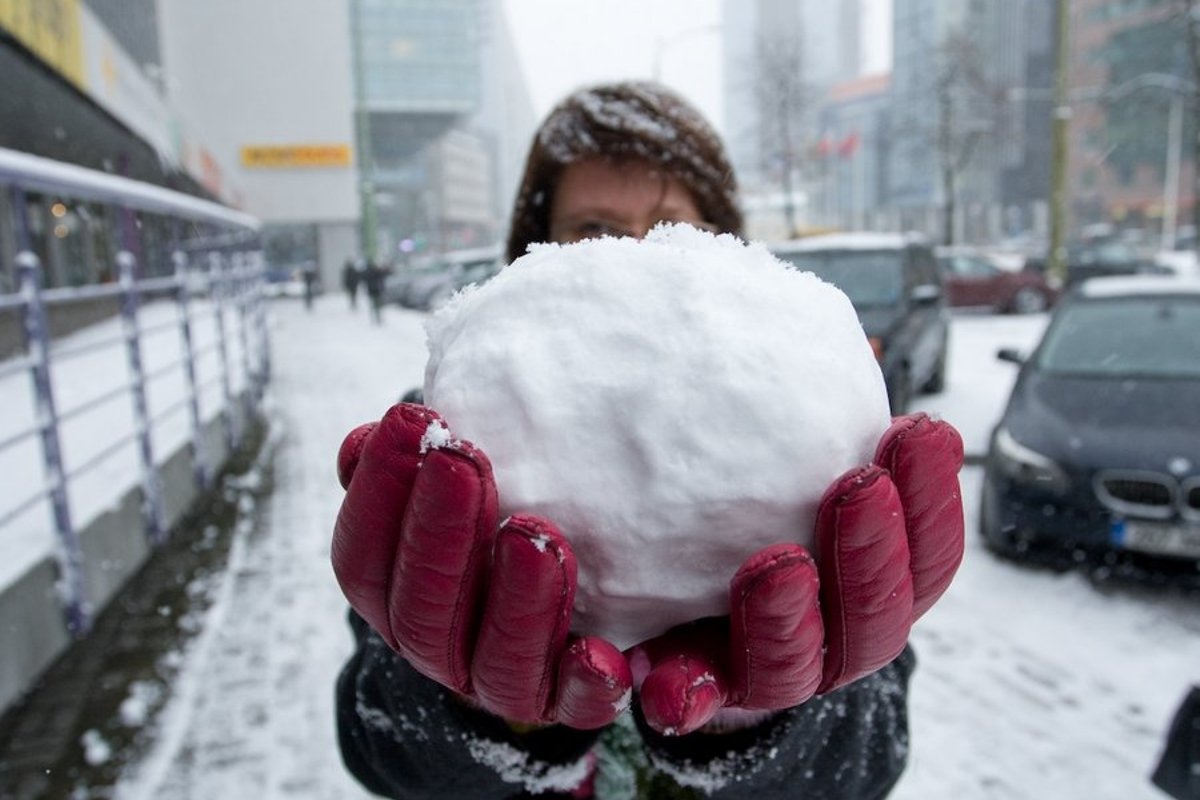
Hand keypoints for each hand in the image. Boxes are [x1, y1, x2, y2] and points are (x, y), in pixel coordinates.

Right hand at [333, 403, 631, 728]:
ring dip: (513, 603)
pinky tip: (598, 650)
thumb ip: (415, 464)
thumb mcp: (459, 476)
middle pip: (419, 612)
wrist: (596, 579)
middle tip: (462, 459)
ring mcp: (505, 681)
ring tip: (533, 533)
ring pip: (494, 663)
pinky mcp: (573, 700)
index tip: (412, 421)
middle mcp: (442, 647)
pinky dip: (585, 684)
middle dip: (437, 531)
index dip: (378, 493)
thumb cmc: (510, 500)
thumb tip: (363, 440)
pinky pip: (576, 707)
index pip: (362, 558)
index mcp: (398, 595)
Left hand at [633, 413, 963, 734]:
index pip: (927, 555)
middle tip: (859, 483)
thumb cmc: (753, 510)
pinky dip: (686, 694)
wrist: (681, 609)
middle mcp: (834, 641)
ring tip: (776, 564)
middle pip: (878, 620)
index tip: (921, 428)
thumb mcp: (792, 469)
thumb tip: (858, 342)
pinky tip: (666, 678)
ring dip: (790, 620)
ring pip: (797, 669)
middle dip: (874, 552)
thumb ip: (817, 431)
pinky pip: (697, 705)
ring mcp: (771, 676)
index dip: (933, 500)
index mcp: (874, 589)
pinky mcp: (701, 697)